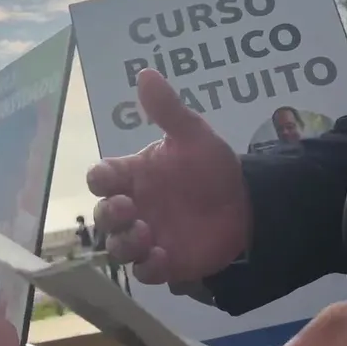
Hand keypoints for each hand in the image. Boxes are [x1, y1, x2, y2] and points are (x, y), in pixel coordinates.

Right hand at [87, 69, 250, 285]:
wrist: (247, 204)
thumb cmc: (213, 168)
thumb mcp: (193, 136)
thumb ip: (168, 110)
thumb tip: (145, 73)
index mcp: (132, 175)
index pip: (100, 177)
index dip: (99, 179)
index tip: (110, 178)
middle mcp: (132, 207)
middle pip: (102, 215)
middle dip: (108, 215)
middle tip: (128, 209)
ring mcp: (145, 237)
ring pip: (116, 247)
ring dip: (124, 243)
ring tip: (146, 234)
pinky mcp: (164, 263)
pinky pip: (144, 272)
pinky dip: (148, 267)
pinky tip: (163, 257)